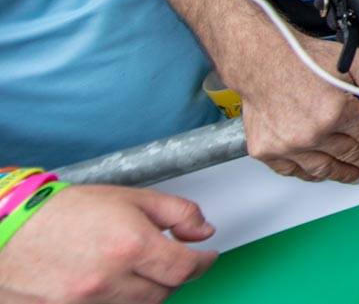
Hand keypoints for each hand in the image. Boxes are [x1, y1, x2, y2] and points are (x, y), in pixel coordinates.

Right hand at [0, 185, 215, 303]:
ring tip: (128, 267)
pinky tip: (105, 282)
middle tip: (165, 259)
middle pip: (163, 293)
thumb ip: (176, 213)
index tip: (206, 258)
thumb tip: (203, 231)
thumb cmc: (61, 211)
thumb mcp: (129, 198)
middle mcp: (108, 279)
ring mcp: (85, 303)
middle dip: (172, 276)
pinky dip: (115, 301)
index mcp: (129, 245)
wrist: (7, 230)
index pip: (185, 268)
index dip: (203, 263)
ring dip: (143, 290)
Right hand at [229, 33, 358, 183]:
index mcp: (336, 111)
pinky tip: (323, 172)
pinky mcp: (268, 151)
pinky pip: (295, 171)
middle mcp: (313, 134)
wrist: (259, 58)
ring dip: (345, 173)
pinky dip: (311, 174)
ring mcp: (289, 146)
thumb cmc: (301, 57)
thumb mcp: (352, 60)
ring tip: (358, 174)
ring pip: (325, 169)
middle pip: (352, 155)